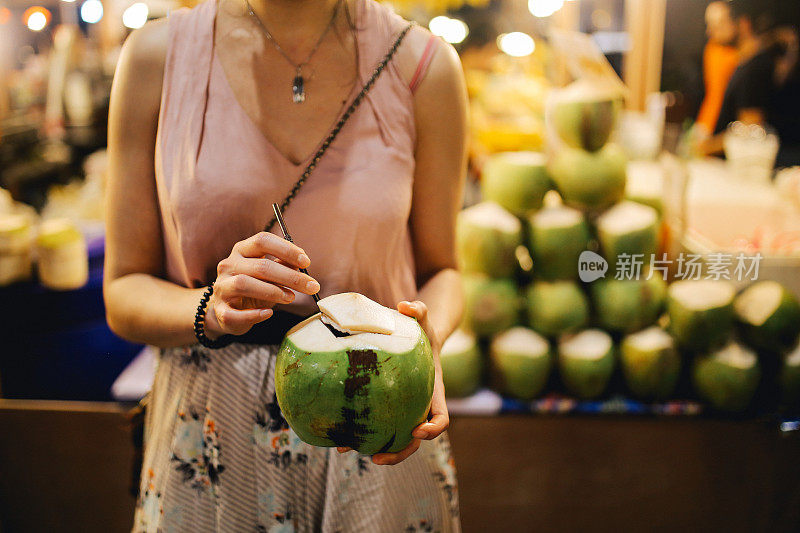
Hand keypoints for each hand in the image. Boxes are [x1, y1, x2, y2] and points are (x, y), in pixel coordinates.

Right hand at [205, 232, 320, 337]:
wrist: (228, 310)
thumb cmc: (253, 288)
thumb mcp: (269, 275)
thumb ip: (282, 267)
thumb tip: (300, 263)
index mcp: (242, 250)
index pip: (262, 241)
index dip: (286, 249)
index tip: (306, 262)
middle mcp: (229, 265)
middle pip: (260, 266)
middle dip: (290, 276)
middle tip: (311, 286)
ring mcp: (222, 287)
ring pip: (244, 284)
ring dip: (272, 292)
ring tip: (291, 298)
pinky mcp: (220, 310)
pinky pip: (235, 313)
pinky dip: (254, 314)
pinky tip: (268, 313)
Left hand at [337, 300, 448, 465]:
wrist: (414, 339)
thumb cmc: (421, 331)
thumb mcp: (423, 320)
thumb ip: (419, 310)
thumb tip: (405, 304)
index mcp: (433, 392)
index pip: (441, 418)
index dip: (433, 429)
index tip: (418, 431)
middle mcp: (419, 407)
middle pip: (416, 441)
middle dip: (399, 453)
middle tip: (378, 458)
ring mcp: (403, 410)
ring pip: (394, 439)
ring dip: (375, 450)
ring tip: (349, 450)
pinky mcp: (386, 408)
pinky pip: (376, 427)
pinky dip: (359, 434)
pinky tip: (338, 438)